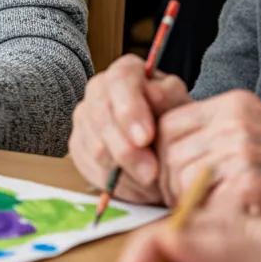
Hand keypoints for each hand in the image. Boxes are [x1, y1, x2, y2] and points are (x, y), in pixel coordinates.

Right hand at [68, 53, 191, 202]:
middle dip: (125, 149)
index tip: (146, 138)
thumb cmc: (176, 121)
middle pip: (100, 116)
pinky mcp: (78, 144)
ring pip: (94, 146)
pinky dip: (115, 184)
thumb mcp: (182, 107)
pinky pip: (89, 167)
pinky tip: (139, 190)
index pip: (119, 82)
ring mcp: (84, 117)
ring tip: (153, 186)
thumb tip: (152, 94)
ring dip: (124, 171)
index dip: (129, 110)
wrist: (168, 147)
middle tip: (150, 174)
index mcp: (126, 72)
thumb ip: (169, 98)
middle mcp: (99, 89)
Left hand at [157, 90, 260, 237]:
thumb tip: (169, 144)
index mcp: (231, 106)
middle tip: (176, 197)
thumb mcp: (257, 122)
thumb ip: (216, 128)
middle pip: (169, 153)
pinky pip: (205, 209)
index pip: (168, 122)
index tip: (165, 167)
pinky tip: (218, 223)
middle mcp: (232, 127)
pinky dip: (205, 220)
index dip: (160, 149)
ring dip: (181, 202)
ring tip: (198, 210)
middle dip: (166, 179)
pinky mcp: (251, 194)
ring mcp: (241, 159)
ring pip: (181, 182)